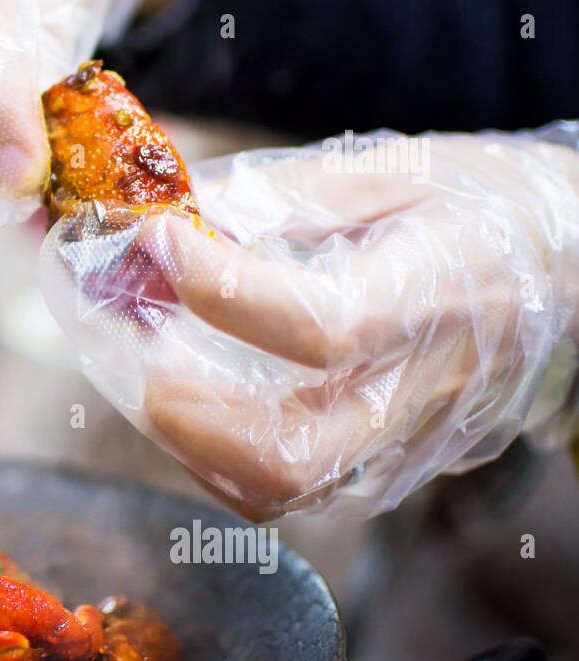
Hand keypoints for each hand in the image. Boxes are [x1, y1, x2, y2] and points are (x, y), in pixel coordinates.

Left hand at [40, 129, 578, 519]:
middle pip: (289, 454)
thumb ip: (277, 197)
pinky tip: (188, 399)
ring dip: (184, 440)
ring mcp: (406, 444)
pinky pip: (288, 490)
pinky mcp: (391, 469)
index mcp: (434, 294)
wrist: (572, 275)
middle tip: (126, 350)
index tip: (153, 239)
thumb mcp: (394, 170)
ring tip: (140, 369)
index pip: (319, 324)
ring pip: (278, 488)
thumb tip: (166, 212)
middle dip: (180, 413)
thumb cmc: (482, 210)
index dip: (220, 290)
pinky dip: (216, 455)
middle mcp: (422, 389)